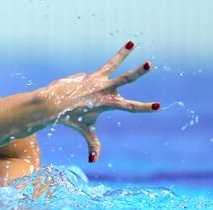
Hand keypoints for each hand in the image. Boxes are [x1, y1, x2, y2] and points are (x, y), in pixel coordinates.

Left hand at [44, 41, 159, 162]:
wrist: (54, 104)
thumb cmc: (71, 118)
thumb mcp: (85, 130)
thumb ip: (93, 145)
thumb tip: (93, 162)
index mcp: (107, 103)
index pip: (131, 107)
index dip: (145, 107)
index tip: (159, 105)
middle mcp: (104, 90)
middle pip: (125, 80)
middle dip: (138, 72)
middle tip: (149, 63)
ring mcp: (97, 80)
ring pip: (113, 64)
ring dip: (123, 54)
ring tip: (133, 43)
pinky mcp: (90, 74)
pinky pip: (100, 71)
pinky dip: (93, 80)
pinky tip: (82, 91)